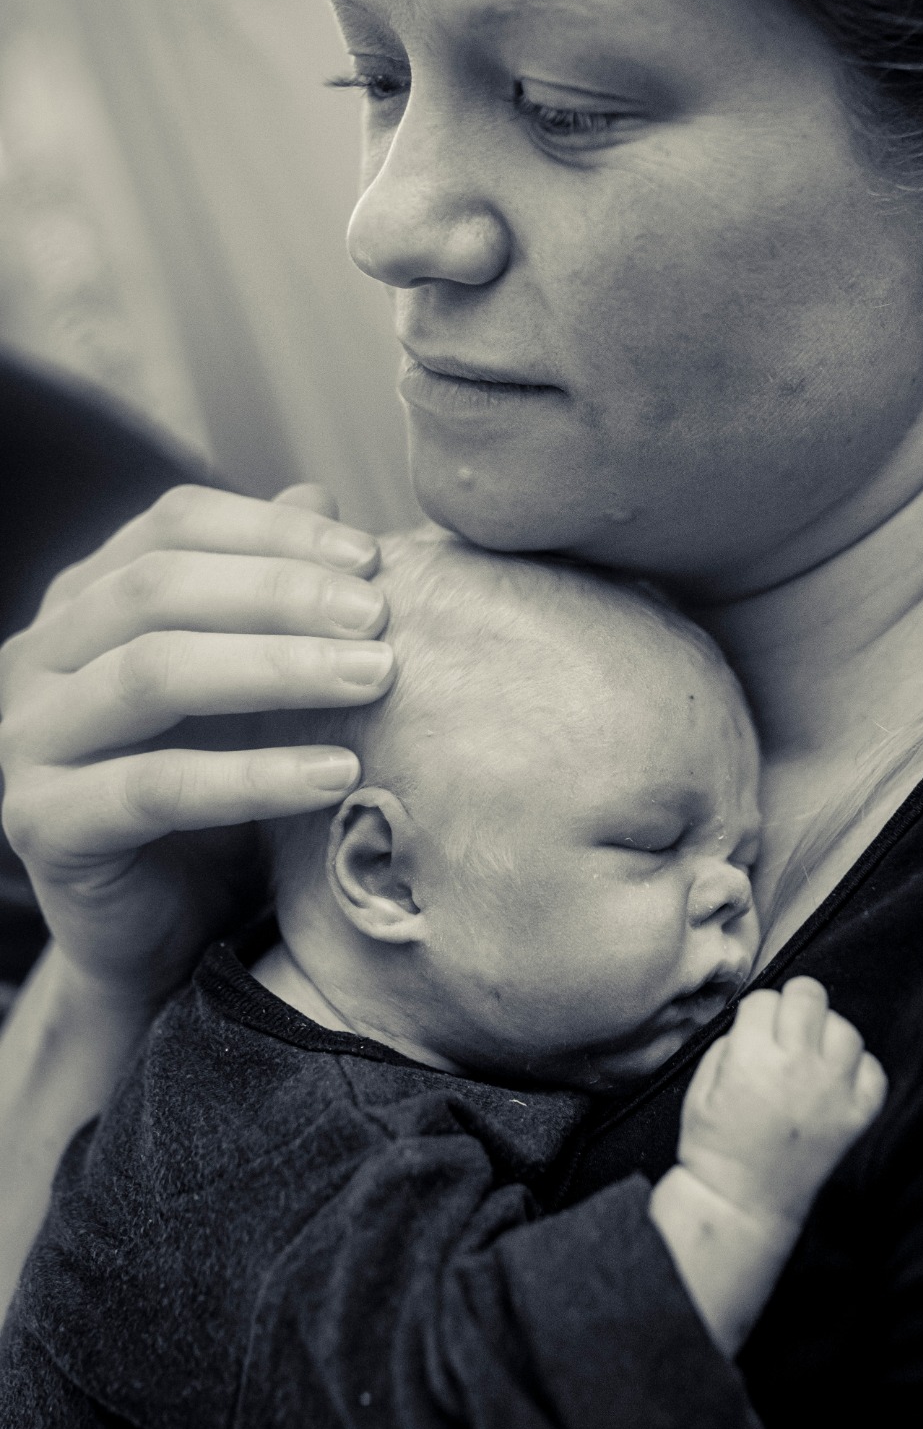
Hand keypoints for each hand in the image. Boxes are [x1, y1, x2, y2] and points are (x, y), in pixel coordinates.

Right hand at [0, 483, 394, 1004]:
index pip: (174, 524)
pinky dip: (252, 776)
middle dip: (282, 595)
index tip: (373, 559)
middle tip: (382, 618)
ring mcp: (27, 739)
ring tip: (375, 679)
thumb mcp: (256, 685)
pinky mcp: (41, 823)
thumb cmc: (219, 791)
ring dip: (275, 670)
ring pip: (151, 674)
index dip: (275, 532)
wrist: (165, 932)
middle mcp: (40, 655)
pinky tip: (334, 775)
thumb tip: (318, 495)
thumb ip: (272, 594)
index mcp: (87, 598)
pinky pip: (152, 786)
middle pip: (157, 589)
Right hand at [676, 977, 885, 1228]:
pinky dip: (858, 1069)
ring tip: (810, 1056)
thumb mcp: (701, 1086)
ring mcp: (833, 1092)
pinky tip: (834, 1081)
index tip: (753, 1031)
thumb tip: (759, 1021)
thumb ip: (730, 1043)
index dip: (756, 1013)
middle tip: (784, 1030)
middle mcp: (798, 1067)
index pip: (765, 998)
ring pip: (845, 1028)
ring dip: (826, 1035)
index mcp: (752, 1057)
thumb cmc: (714, 1146)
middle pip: (809, 995)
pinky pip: (873, 1070)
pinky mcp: (856, 1117)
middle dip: (792, 1006)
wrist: (741, 1204)